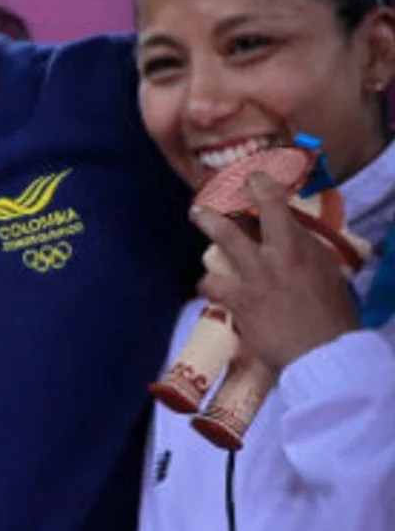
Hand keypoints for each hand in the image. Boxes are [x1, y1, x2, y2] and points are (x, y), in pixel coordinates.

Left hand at [191, 172, 360, 370]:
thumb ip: (307, 254)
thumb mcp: (328, 275)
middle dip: (225, 204)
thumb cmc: (333, 316)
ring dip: (210, 227)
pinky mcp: (239, 300)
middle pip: (249, 218)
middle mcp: (276, 256)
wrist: (324, 352)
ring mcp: (254, 277)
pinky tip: (210, 285)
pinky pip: (212, 285)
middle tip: (209, 198)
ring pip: (224, 242)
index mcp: (301, 247)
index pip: (279, 206)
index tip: (253, 178)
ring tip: (197, 216)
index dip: (262, 186)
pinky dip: (210, 284)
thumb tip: (294, 241)